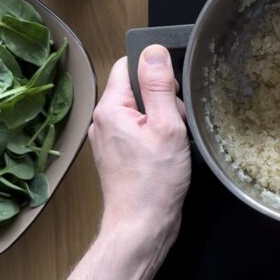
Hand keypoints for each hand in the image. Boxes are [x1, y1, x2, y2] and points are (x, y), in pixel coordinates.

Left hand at [88, 46, 190, 246]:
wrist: (141, 228)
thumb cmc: (154, 183)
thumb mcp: (167, 127)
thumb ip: (159, 87)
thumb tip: (154, 52)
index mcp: (110, 108)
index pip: (128, 65)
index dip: (155, 72)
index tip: (173, 92)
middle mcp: (103, 122)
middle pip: (137, 90)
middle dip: (164, 101)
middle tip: (176, 127)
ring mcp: (109, 140)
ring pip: (141, 113)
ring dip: (162, 123)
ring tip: (172, 146)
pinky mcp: (118, 156)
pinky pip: (140, 133)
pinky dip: (157, 139)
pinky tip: (167, 156)